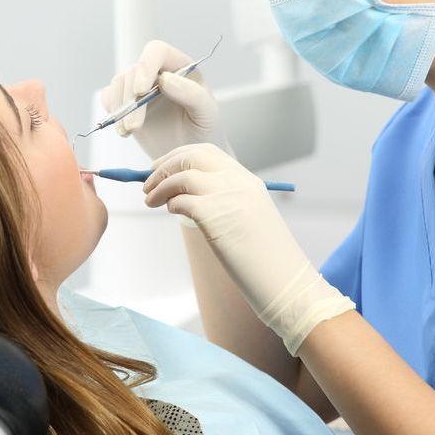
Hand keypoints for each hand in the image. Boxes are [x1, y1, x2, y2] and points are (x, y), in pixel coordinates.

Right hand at [100, 40, 230, 159]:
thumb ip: (192, 94)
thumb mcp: (208, 113)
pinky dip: (112, 113)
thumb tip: (165, 79)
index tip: (141, 91)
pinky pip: (110, 98)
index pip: (157, 51)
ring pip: (118, 84)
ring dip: (120, 108)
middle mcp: (158, 72)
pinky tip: (125, 131)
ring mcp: (140, 87)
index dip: (146, 65)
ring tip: (130, 131)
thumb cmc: (204, 131)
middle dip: (131, 100)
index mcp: (180, 67)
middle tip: (135, 127)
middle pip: (133, 71)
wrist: (190, 153)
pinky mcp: (127, 103)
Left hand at [142, 144, 354, 354]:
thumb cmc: (265, 258)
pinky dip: (170, 203)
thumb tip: (182, 194)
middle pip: (191, 156)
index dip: (179, 156)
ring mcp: (227, 196)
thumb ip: (223, 199)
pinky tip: (171, 212)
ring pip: (182, 175)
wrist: (286, 282)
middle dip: (164, 165)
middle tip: (148, 181)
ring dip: (160, 186)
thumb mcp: (248, 216)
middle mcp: (238, 182)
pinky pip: (181, 200)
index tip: (161, 167)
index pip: (206, 152)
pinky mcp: (215, 215)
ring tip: (150, 200)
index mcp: (247, 180)